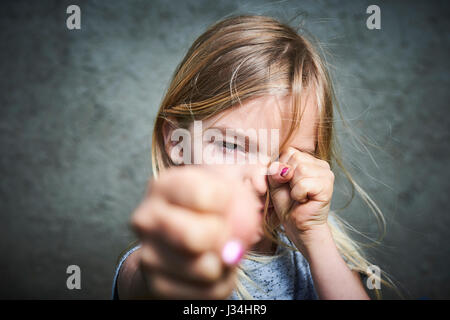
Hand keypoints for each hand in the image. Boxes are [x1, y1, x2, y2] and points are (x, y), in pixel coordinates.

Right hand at [130, 166, 260, 298]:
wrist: (170, 241)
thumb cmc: (202, 208)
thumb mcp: (218, 187)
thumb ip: (238, 195)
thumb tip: (247, 221)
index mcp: (162, 187)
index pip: (203, 195)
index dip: (228, 202)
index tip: (227, 204)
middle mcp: (146, 219)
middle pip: (197, 236)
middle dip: (224, 238)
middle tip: (226, 234)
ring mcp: (148, 254)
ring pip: (206, 269)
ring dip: (225, 263)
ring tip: (220, 252)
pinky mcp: (158, 284)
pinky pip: (209, 291)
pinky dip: (222, 282)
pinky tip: (215, 270)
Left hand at [268, 147, 334, 255]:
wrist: (297, 225)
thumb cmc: (287, 203)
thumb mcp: (275, 182)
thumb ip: (275, 170)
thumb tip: (283, 168)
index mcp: (310, 160)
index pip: (290, 151)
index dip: (282, 168)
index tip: (287, 183)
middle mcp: (321, 164)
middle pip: (296, 158)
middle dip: (288, 178)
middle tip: (294, 191)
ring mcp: (326, 174)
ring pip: (300, 170)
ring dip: (293, 187)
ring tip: (299, 196)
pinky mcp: (327, 186)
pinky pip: (303, 184)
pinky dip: (298, 194)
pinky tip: (304, 201)